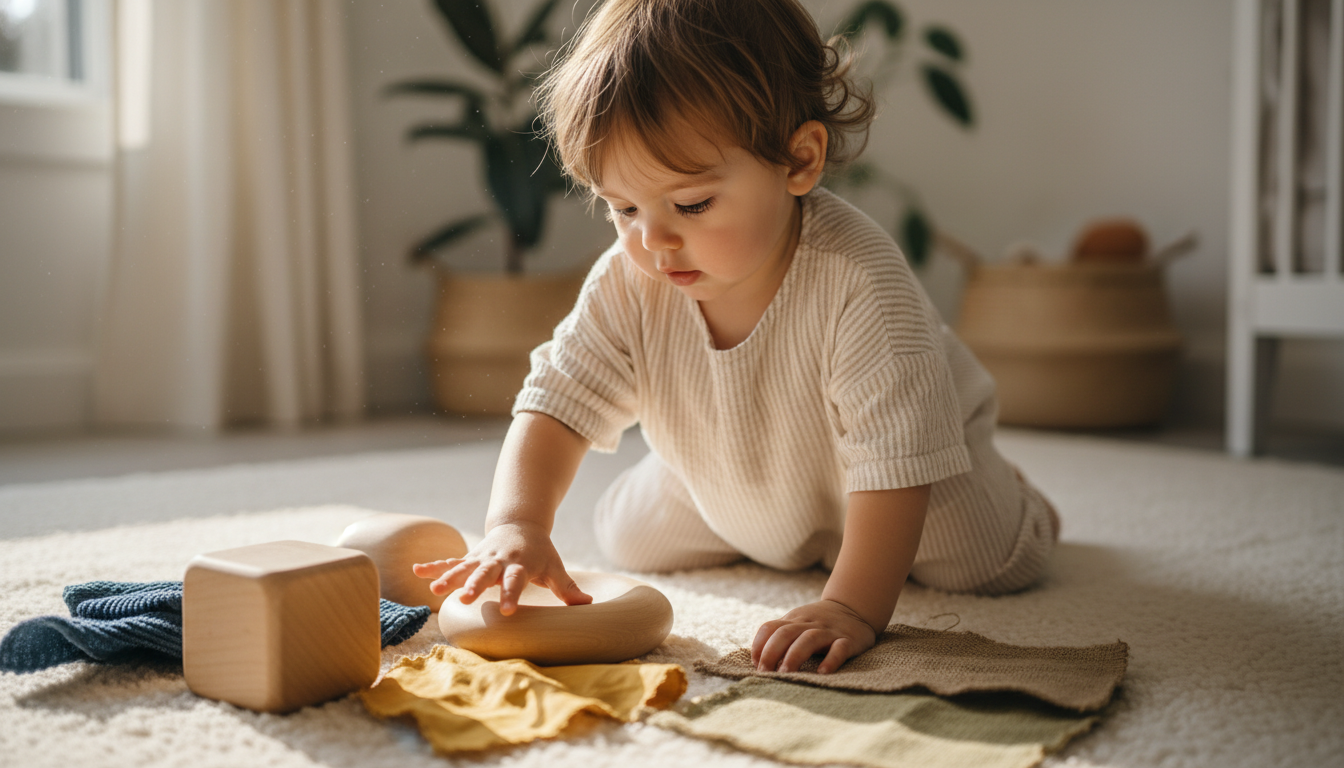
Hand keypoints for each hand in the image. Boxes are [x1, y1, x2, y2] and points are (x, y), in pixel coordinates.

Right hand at [412, 521, 591, 614]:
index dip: (512, 594)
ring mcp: (481, 558)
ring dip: (448, 577)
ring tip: (433, 590)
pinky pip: (450, 562)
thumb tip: (588, 605)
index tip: (509, 611)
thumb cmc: (541, 552)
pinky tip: (416, 571)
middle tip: (462, 598)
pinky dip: (434, 566)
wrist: (521, 524)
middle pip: (485, 573)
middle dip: (474, 585)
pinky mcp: (470, 558)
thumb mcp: (555, 567)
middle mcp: (498, 560)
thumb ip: (568, 588)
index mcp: (519, 564)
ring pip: (463, 567)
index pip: (516, 580)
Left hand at [751, 599, 877, 673]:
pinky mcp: (848, 640)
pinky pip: (839, 649)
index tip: (756, 665)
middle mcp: (809, 624)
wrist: (854, 608)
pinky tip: (822, 672)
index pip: (770, 628)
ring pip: (809, 639)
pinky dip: (831, 660)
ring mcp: (829, 631)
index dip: (759, 646)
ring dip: (794, 656)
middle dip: (771, 653)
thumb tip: (756, 660)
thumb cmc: (818, 622)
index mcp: (793, 620)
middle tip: (766, 673)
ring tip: (786, 674)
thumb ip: (779, 635)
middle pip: (785, 633)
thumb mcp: (797, 622)